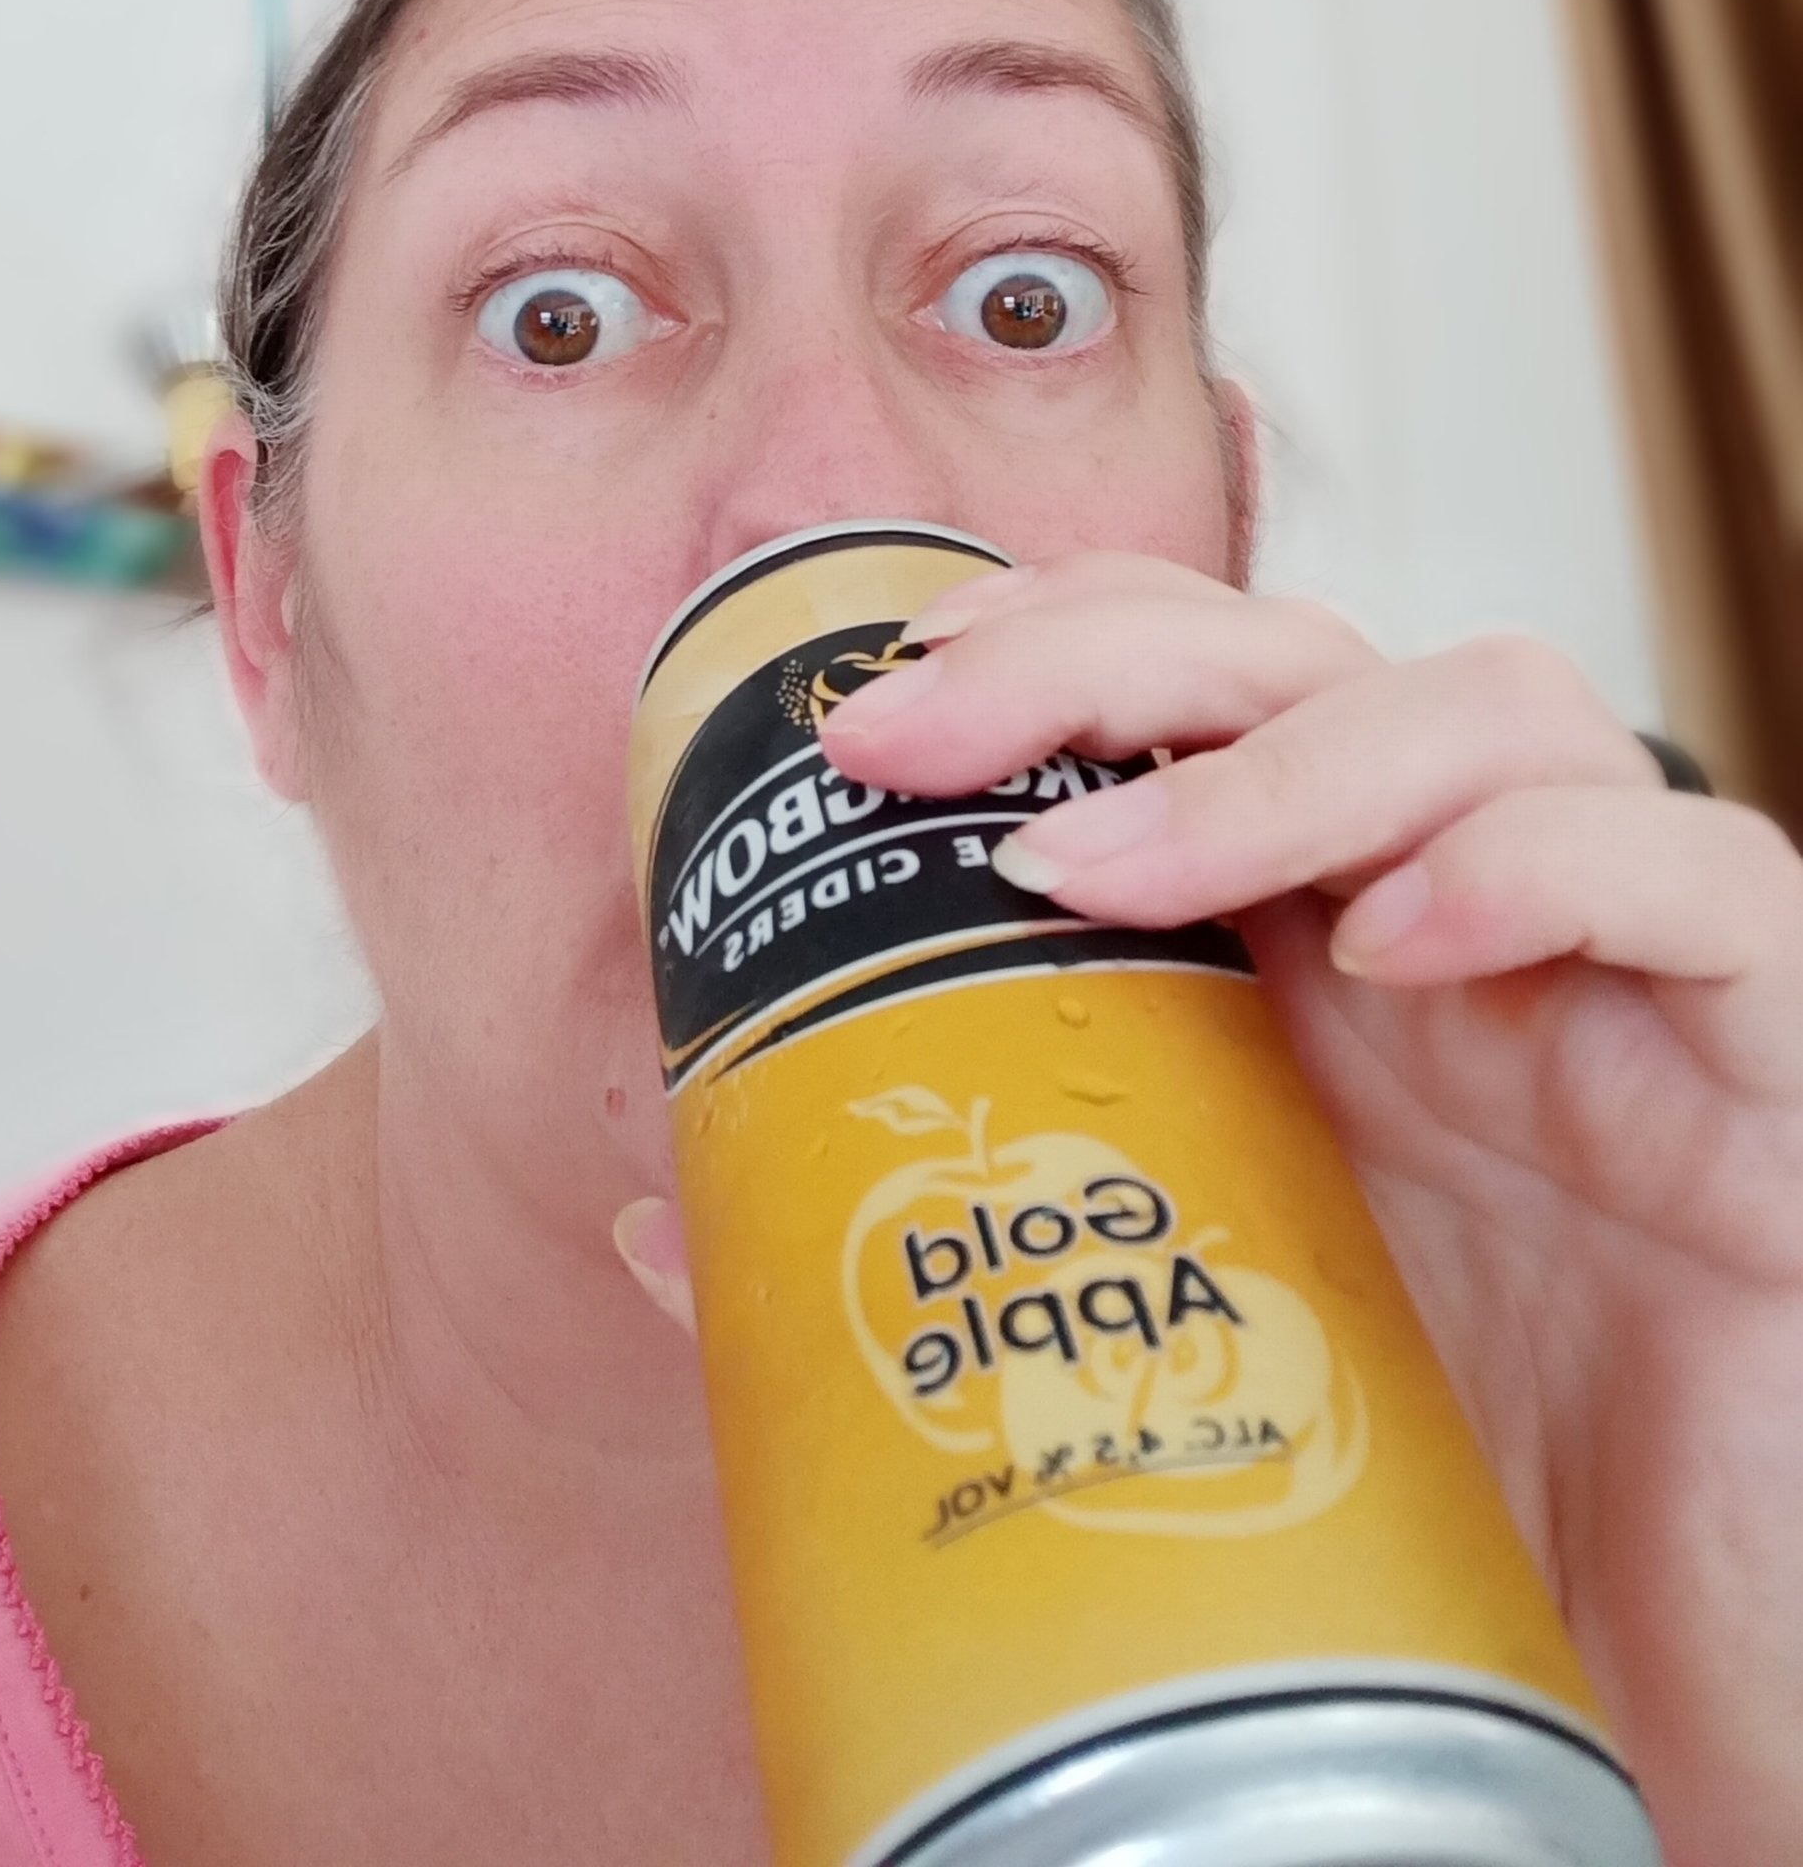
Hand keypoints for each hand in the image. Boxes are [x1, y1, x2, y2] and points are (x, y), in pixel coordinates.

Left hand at [753, 551, 1802, 1866]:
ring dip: (1275, 757)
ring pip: (1496, 710)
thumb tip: (664, 1209)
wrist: (1720, 1706)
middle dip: (1100, 653)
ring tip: (1101, 868)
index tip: (868, 704)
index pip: (1198, 699)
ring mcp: (1630, 986)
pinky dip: (1539, 868)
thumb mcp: (1173, 1369)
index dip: (1046, 650)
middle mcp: (1468, 935)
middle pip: (1312, 658)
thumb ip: (950, 1263)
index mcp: (1322, 968)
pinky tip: (1400, 948)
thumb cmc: (1448, 1529)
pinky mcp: (1783, 1075)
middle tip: (914, 729)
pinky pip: (1699, 880)